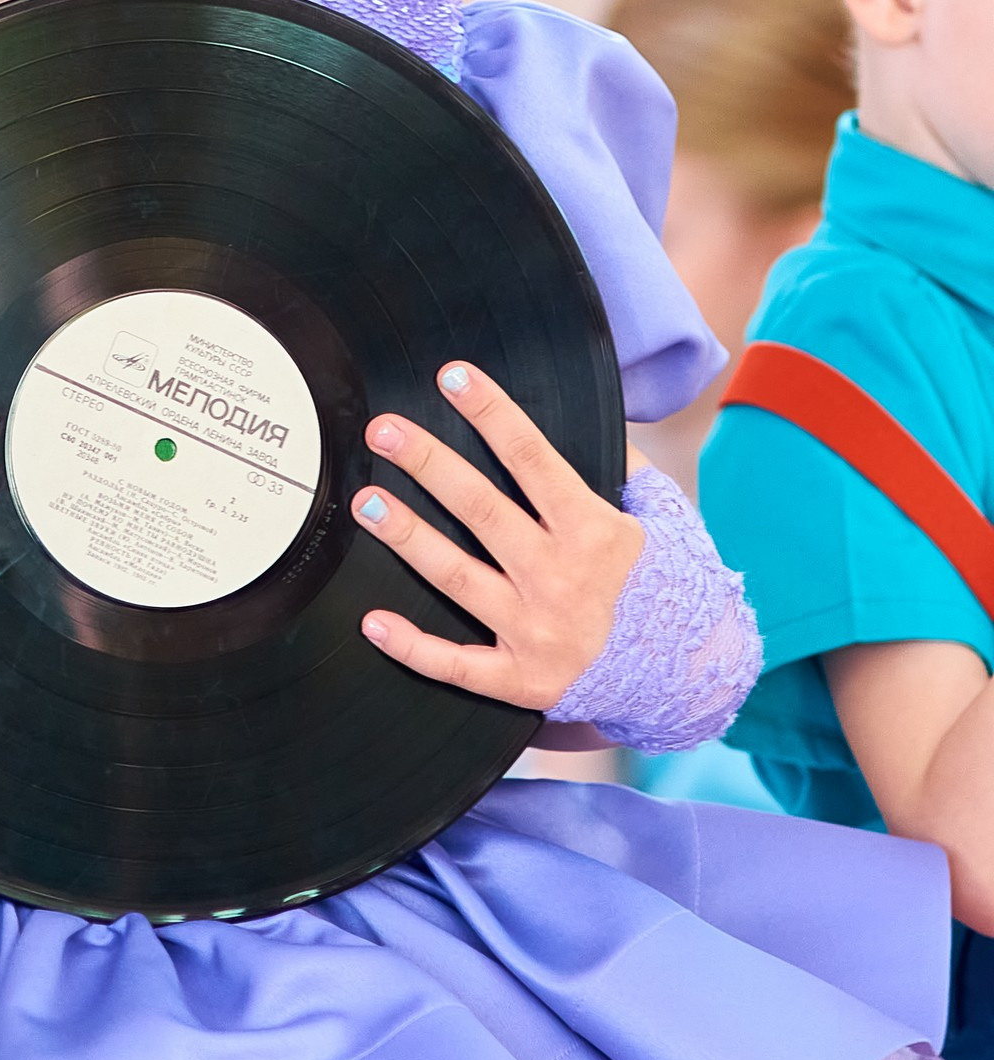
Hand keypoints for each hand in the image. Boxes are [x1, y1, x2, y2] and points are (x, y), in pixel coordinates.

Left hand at [353, 362, 641, 707]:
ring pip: (456, 577)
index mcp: (595, 532)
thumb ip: (623, 465)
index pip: (532, 458)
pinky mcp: (524, 682)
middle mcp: (562, 580)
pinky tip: (373, 622)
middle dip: (429, 464)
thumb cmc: (671, 584)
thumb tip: (591, 416)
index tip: (452, 377)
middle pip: (481, 509)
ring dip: (406, 536)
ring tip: (365, 501)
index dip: (491, 413)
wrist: (693, 676)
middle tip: (383, 430)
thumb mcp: (664, 516)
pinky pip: (458, 666)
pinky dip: (413, 648)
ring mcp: (539, 634)